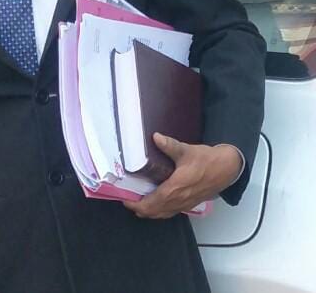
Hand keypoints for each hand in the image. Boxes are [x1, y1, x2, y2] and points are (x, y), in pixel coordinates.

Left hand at [123, 133, 242, 219]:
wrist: (227, 169)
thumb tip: (155, 137)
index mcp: (175, 189)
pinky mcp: (190, 203)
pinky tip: (156, 203)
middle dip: (139, 209)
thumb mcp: (187, 150)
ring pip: (162, 214)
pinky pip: (171, 212)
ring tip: (138, 203)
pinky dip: (160, 211)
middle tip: (128, 200)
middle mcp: (178, 200)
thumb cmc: (207, 160)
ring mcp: (185, 204)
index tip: (125, 199)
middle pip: (154, 212)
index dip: (136, 204)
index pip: (151, 203)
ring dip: (149, 211)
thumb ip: (169, 145)